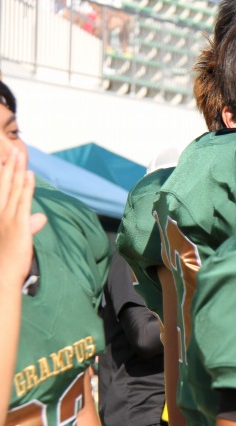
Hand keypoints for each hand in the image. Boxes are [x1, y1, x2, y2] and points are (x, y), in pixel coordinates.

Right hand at [0, 149, 43, 288]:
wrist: (0, 276)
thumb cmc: (5, 261)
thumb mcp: (13, 239)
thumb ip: (27, 225)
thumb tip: (40, 218)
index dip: (2, 174)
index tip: (4, 160)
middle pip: (2, 185)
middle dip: (7, 166)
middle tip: (12, 149)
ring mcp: (4, 217)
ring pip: (11, 189)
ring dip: (15, 170)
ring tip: (19, 154)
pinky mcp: (16, 224)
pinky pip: (22, 201)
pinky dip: (26, 186)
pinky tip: (28, 174)